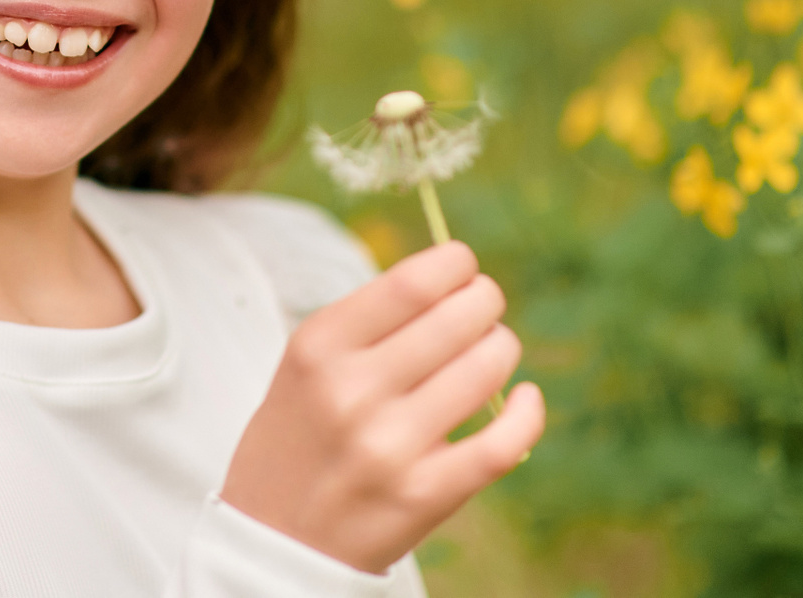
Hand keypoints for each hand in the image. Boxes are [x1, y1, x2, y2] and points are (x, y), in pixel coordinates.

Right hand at [219, 241, 544, 574]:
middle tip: (483, 306)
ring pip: (486, 369)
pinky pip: (502, 443)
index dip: (455, 263)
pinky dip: (527, 412)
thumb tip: (452, 279)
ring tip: (491, 350)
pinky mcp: (424, 495)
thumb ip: (367, 324)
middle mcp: (352, 391)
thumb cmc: (299, 438)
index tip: (463, 265)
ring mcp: (389, 446)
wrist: (275, 538)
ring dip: (501, 349)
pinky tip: (523, 398)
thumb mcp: (304, 366)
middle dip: (485, 301)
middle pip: (458, 318)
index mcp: (319, 348)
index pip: (413, 282)